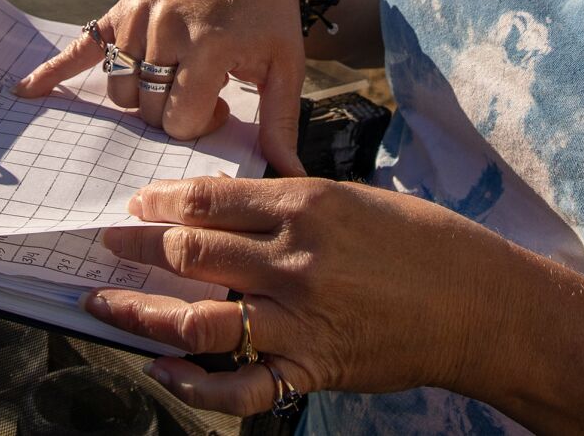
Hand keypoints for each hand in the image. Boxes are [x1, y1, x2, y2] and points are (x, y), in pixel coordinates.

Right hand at [13, 0, 310, 174]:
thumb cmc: (269, 16)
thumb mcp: (285, 67)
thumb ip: (279, 122)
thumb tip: (291, 177)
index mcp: (209, 47)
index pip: (178, 121)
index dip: (198, 127)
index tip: (219, 107)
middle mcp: (168, 30)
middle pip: (146, 109)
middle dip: (168, 115)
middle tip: (198, 93)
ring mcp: (140, 18)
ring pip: (119, 90)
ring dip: (138, 98)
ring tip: (171, 80)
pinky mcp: (122, 10)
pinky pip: (83, 46)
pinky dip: (54, 69)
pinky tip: (26, 90)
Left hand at [86, 177, 506, 415]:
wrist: (479, 305)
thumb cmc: (424, 244)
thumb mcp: (356, 198)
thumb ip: (292, 204)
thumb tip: (229, 207)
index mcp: (306, 206)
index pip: (210, 198)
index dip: (162, 200)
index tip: (137, 203)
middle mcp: (293, 261)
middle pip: (191, 251)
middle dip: (137, 247)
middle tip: (104, 243)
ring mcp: (299, 320)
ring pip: (197, 317)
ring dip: (141, 310)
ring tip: (105, 302)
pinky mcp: (311, 368)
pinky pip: (238, 385)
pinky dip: (193, 383)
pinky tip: (160, 368)